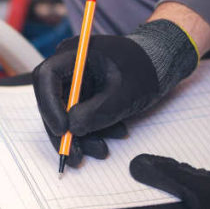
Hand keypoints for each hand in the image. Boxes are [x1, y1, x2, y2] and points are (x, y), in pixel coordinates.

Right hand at [32, 20, 197, 164]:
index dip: (49, 106)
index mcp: (74, 54)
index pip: (46, 77)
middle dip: (64, 131)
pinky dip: (92, 129)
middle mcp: (69, 67)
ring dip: (80, 136)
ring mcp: (75, 82)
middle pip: (51, 101)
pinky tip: (113, 135)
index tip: (63, 130)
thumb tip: (72, 129)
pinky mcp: (84, 95)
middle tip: (75, 154)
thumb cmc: (146, 68)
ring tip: (101, 150)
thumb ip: (95, 112)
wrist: (163, 63)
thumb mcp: (122, 94)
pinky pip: (79, 115)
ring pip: (65, 113)